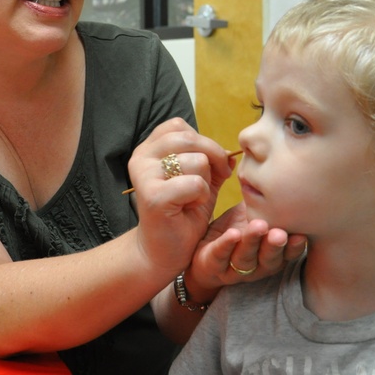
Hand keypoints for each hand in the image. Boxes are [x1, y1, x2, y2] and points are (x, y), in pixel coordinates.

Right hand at [128, 118, 234, 274]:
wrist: (164, 250)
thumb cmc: (182, 214)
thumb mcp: (200, 182)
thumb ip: (213, 163)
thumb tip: (233, 152)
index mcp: (148, 149)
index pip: (179, 125)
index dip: (204, 142)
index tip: (213, 164)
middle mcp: (141, 158)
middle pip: (189, 138)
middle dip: (213, 157)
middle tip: (219, 176)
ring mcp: (145, 176)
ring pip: (196, 160)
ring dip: (206, 181)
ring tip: (195, 197)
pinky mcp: (153, 197)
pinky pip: (194, 183)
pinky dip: (201, 195)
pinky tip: (191, 207)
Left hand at [187, 202, 307, 291]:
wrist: (202, 252)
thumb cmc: (233, 230)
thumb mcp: (250, 214)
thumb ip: (265, 200)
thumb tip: (279, 173)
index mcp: (270, 253)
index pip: (287, 253)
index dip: (295, 246)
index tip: (302, 234)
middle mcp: (257, 265)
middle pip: (269, 259)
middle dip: (275, 246)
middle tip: (280, 233)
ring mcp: (235, 269)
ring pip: (246, 258)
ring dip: (253, 242)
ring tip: (258, 226)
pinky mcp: (214, 266)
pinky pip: (221, 255)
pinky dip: (227, 245)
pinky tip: (233, 233)